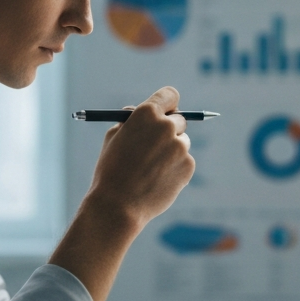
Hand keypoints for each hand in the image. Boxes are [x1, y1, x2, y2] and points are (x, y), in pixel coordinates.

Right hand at [85, 86, 194, 230]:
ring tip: (150, 169)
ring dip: (171, 150)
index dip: (168, 103)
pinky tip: (157, 180)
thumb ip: (130, 121)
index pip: (169, 95)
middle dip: (169, 129)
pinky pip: (184, 161)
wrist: (117, 206)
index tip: (167, 110)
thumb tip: (139, 110)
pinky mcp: (188, 165)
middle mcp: (167, 126)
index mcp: (146, 113)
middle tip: (157, 143)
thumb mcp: (113, 137)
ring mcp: (180, 146)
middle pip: (179, 119)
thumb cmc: (110, 170)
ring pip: (181, 142)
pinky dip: (175, 168)